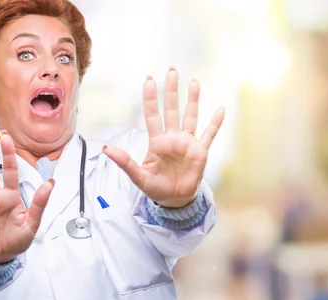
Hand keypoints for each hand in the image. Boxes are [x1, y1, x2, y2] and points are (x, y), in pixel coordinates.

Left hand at [104, 68, 224, 207]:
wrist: (174, 200)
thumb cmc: (156, 188)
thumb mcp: (139, 177)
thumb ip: (125, 163)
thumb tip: (107, 150)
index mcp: (157, 142)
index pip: (152, 115)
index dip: (150, 98)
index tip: (149, 80)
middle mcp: (172, 138)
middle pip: (171, 109)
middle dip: (171, 91)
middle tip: (171, 71)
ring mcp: (187, 143)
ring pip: (190, 116)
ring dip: (193, 100)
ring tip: (194, 82)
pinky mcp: (200, 152)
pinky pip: (209, 135)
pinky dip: (215, 123)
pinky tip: (221, 110)